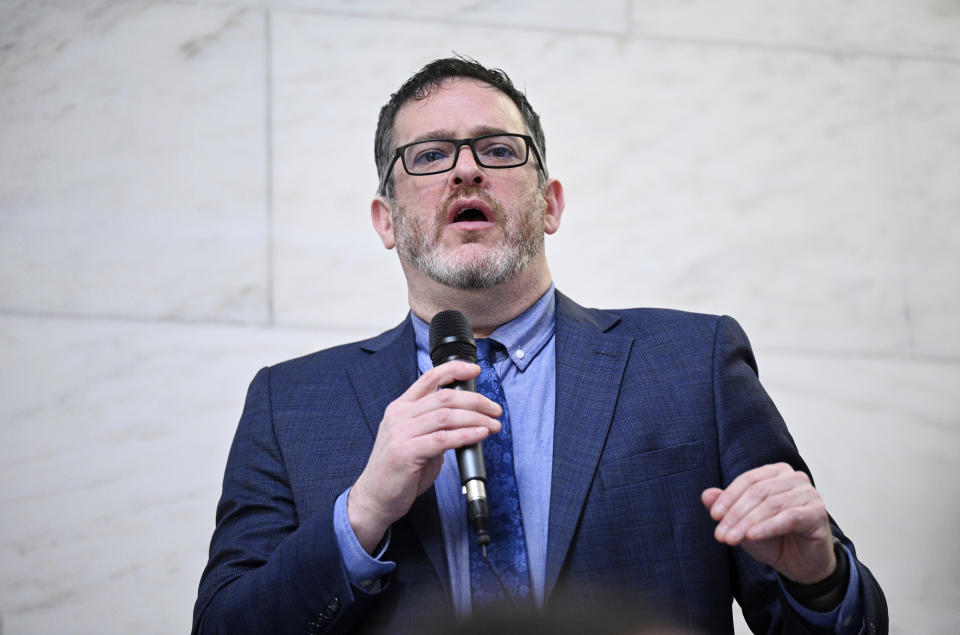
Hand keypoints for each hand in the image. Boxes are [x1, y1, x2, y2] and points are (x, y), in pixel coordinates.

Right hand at [348, 361, 501, 552]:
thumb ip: (436, 426)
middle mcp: (399, 416)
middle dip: (475, 400)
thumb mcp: (416, 439)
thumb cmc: (398, 470)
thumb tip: (468, 419)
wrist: (375, 497)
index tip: (475, 370)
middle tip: (494, 409)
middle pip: (444, 397)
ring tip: (492, 425)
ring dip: (475, 418)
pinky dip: (465, 435)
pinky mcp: (405, 453)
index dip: (454, 370)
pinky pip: (442, 439)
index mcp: (401, 407)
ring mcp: (400, 433)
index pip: (429, 378)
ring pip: (446, 416)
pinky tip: (479, 435)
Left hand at [701, 462, 835, 583]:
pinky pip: (789, 517)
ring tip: (731, 539)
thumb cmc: (773, 538)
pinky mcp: (818, 513)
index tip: (714, 515)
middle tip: (720, 534)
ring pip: (771, 505)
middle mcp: (794, 478)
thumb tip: (706, 494)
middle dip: (735, 514)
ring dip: (747, 523)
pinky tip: (752, 536)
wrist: (800, 564)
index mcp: (776, 473)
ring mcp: (809, 494)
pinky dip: (768, 527)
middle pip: (758, 492)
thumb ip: (727, 507)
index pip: (748, 480)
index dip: (728, 497)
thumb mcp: (744, 522)